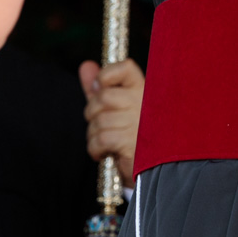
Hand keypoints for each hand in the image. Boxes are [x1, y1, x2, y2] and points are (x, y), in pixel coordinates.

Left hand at [80, 58, 144, 181]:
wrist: (151, 170)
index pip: (125, 68)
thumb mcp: (116, 108)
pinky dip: (95, 148)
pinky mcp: (135, 143)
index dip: (106, 75)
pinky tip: (104, 152)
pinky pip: (101, 139)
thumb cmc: (132, 135)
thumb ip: (100, 87)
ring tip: (105, 141)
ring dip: (94, 135)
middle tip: (101, 125)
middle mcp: (146, 102)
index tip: (100, 89)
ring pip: (99, 120)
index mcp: (145, 90)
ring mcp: (142, 122)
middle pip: (103, 97)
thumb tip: (86, 66)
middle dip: (92, 113)